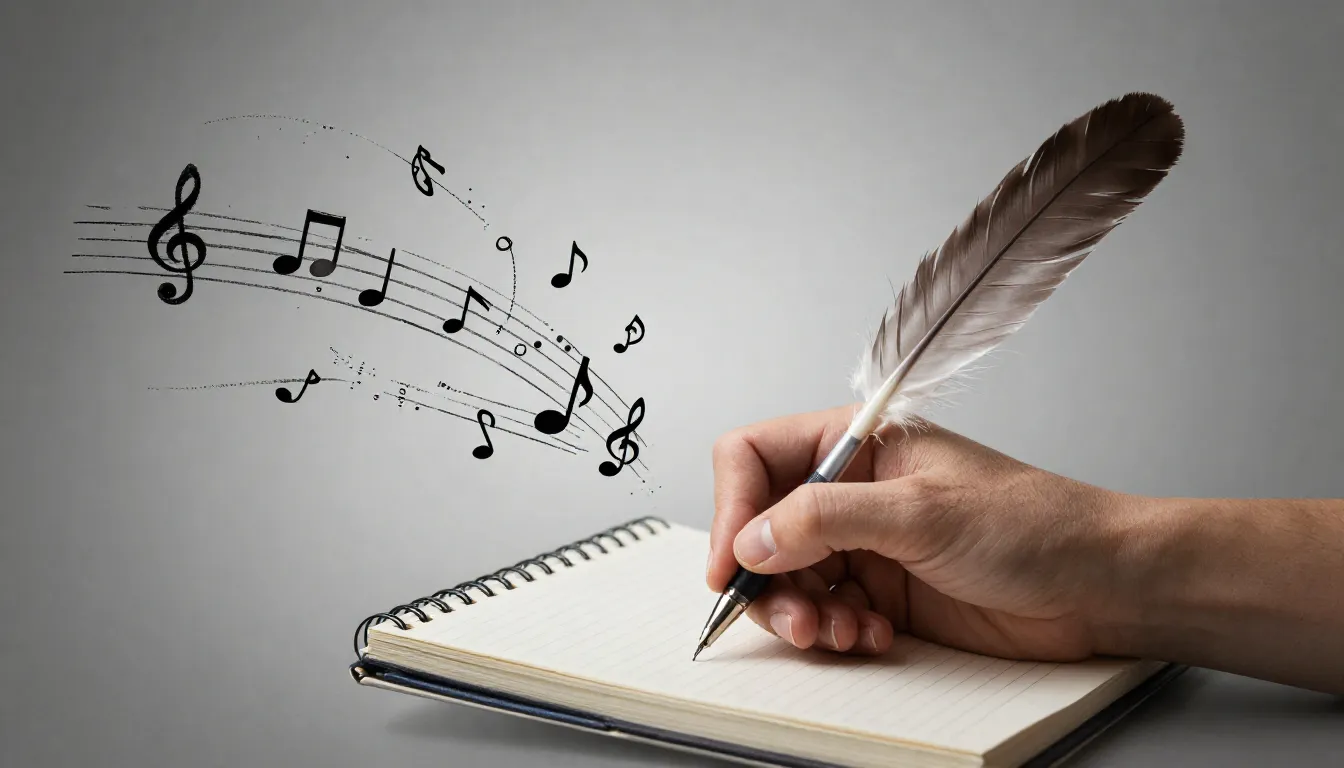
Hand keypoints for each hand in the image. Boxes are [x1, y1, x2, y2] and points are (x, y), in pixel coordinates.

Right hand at [708, 406, 1140, 660]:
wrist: (1100, 587)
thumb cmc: (1035, 524)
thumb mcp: (922, 512)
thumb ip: (825, 520)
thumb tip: (751, 539)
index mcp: (857, 444)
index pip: (757, 458)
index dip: (734, 508)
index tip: (732, 563)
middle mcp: (852, 492)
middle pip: (761, 529)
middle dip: (767, 578)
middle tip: (792, 617)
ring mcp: (865, 545)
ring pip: (787, 580)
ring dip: (800, 614)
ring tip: (837, 633)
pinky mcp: (882, 593)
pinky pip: (824, 615)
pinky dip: (834, 633)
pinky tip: (871, 635)